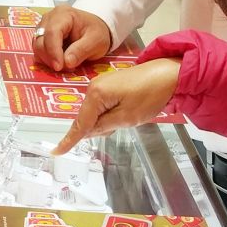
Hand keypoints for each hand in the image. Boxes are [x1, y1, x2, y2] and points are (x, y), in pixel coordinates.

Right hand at [34, 5, 112, 71]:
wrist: (96, 30)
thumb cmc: (97, 32)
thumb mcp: (96, 42)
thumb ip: (81, 51)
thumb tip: (66, 62)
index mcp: (64, 14)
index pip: (52, 32)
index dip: (53, 51)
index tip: (59, 67)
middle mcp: (49, 18)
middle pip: (40, 40)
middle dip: (50, 58)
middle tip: (65, 68)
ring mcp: (44, 26)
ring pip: (37, 47)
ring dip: (48, 60)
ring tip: (64, 65)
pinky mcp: (42, 36)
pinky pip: (38, 50)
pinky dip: (46, 59)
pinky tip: (59, 61)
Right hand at [53, 58, 182, 154]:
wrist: (170, 74)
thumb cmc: (150, 95)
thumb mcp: (127, 117)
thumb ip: (104, 127)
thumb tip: (87, 132)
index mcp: (95, 95)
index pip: (80, 123)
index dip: (69, 140)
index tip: (57, 152)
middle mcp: (94, 88)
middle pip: (87, 119)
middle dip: (100, 128)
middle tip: (125, 123)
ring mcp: (102, 85)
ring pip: (96, 114)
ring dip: (108, 121)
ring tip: (131, 114)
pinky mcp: (111, 86)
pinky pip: (103, 106)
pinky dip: (112, 114)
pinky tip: (128, 111)